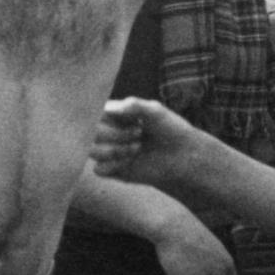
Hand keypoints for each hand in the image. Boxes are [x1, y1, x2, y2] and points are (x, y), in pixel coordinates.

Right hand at [93, 96, 214, 188]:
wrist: (184, 155)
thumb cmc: (170, 128)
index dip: (102, 116)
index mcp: (113, 114)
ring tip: (138, 147)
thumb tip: (112, 107)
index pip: (91, 113)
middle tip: (139, 133)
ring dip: (114, 149)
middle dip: (114, 133)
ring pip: (92, 150)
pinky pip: (99, 169)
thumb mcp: (156, 111)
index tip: (126, 118)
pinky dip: (113, 165)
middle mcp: (106, 132)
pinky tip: (131, 161)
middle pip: (90, 132)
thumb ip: (135, 105)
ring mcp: (108, 151)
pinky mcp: (113, 169)